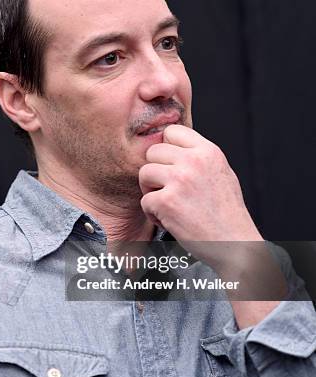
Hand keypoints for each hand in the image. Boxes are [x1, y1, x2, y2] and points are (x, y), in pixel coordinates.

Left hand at [139, 124, 261, 243]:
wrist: (233, 243)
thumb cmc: (226, 213)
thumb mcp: (220, 173)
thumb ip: (198, 158)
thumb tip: (172, 146)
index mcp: (208, 152)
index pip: (172, 131)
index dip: (166, 149)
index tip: (170, 165)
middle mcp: (194, 162)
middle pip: (152, 152)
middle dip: (155, 171)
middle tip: (167, 189)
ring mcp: (179, 180)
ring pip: (144, 174)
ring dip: (150, 191)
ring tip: (168, 204)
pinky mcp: (167, 201)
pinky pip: (145, 201)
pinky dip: (153, 214)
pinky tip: (170, 220)